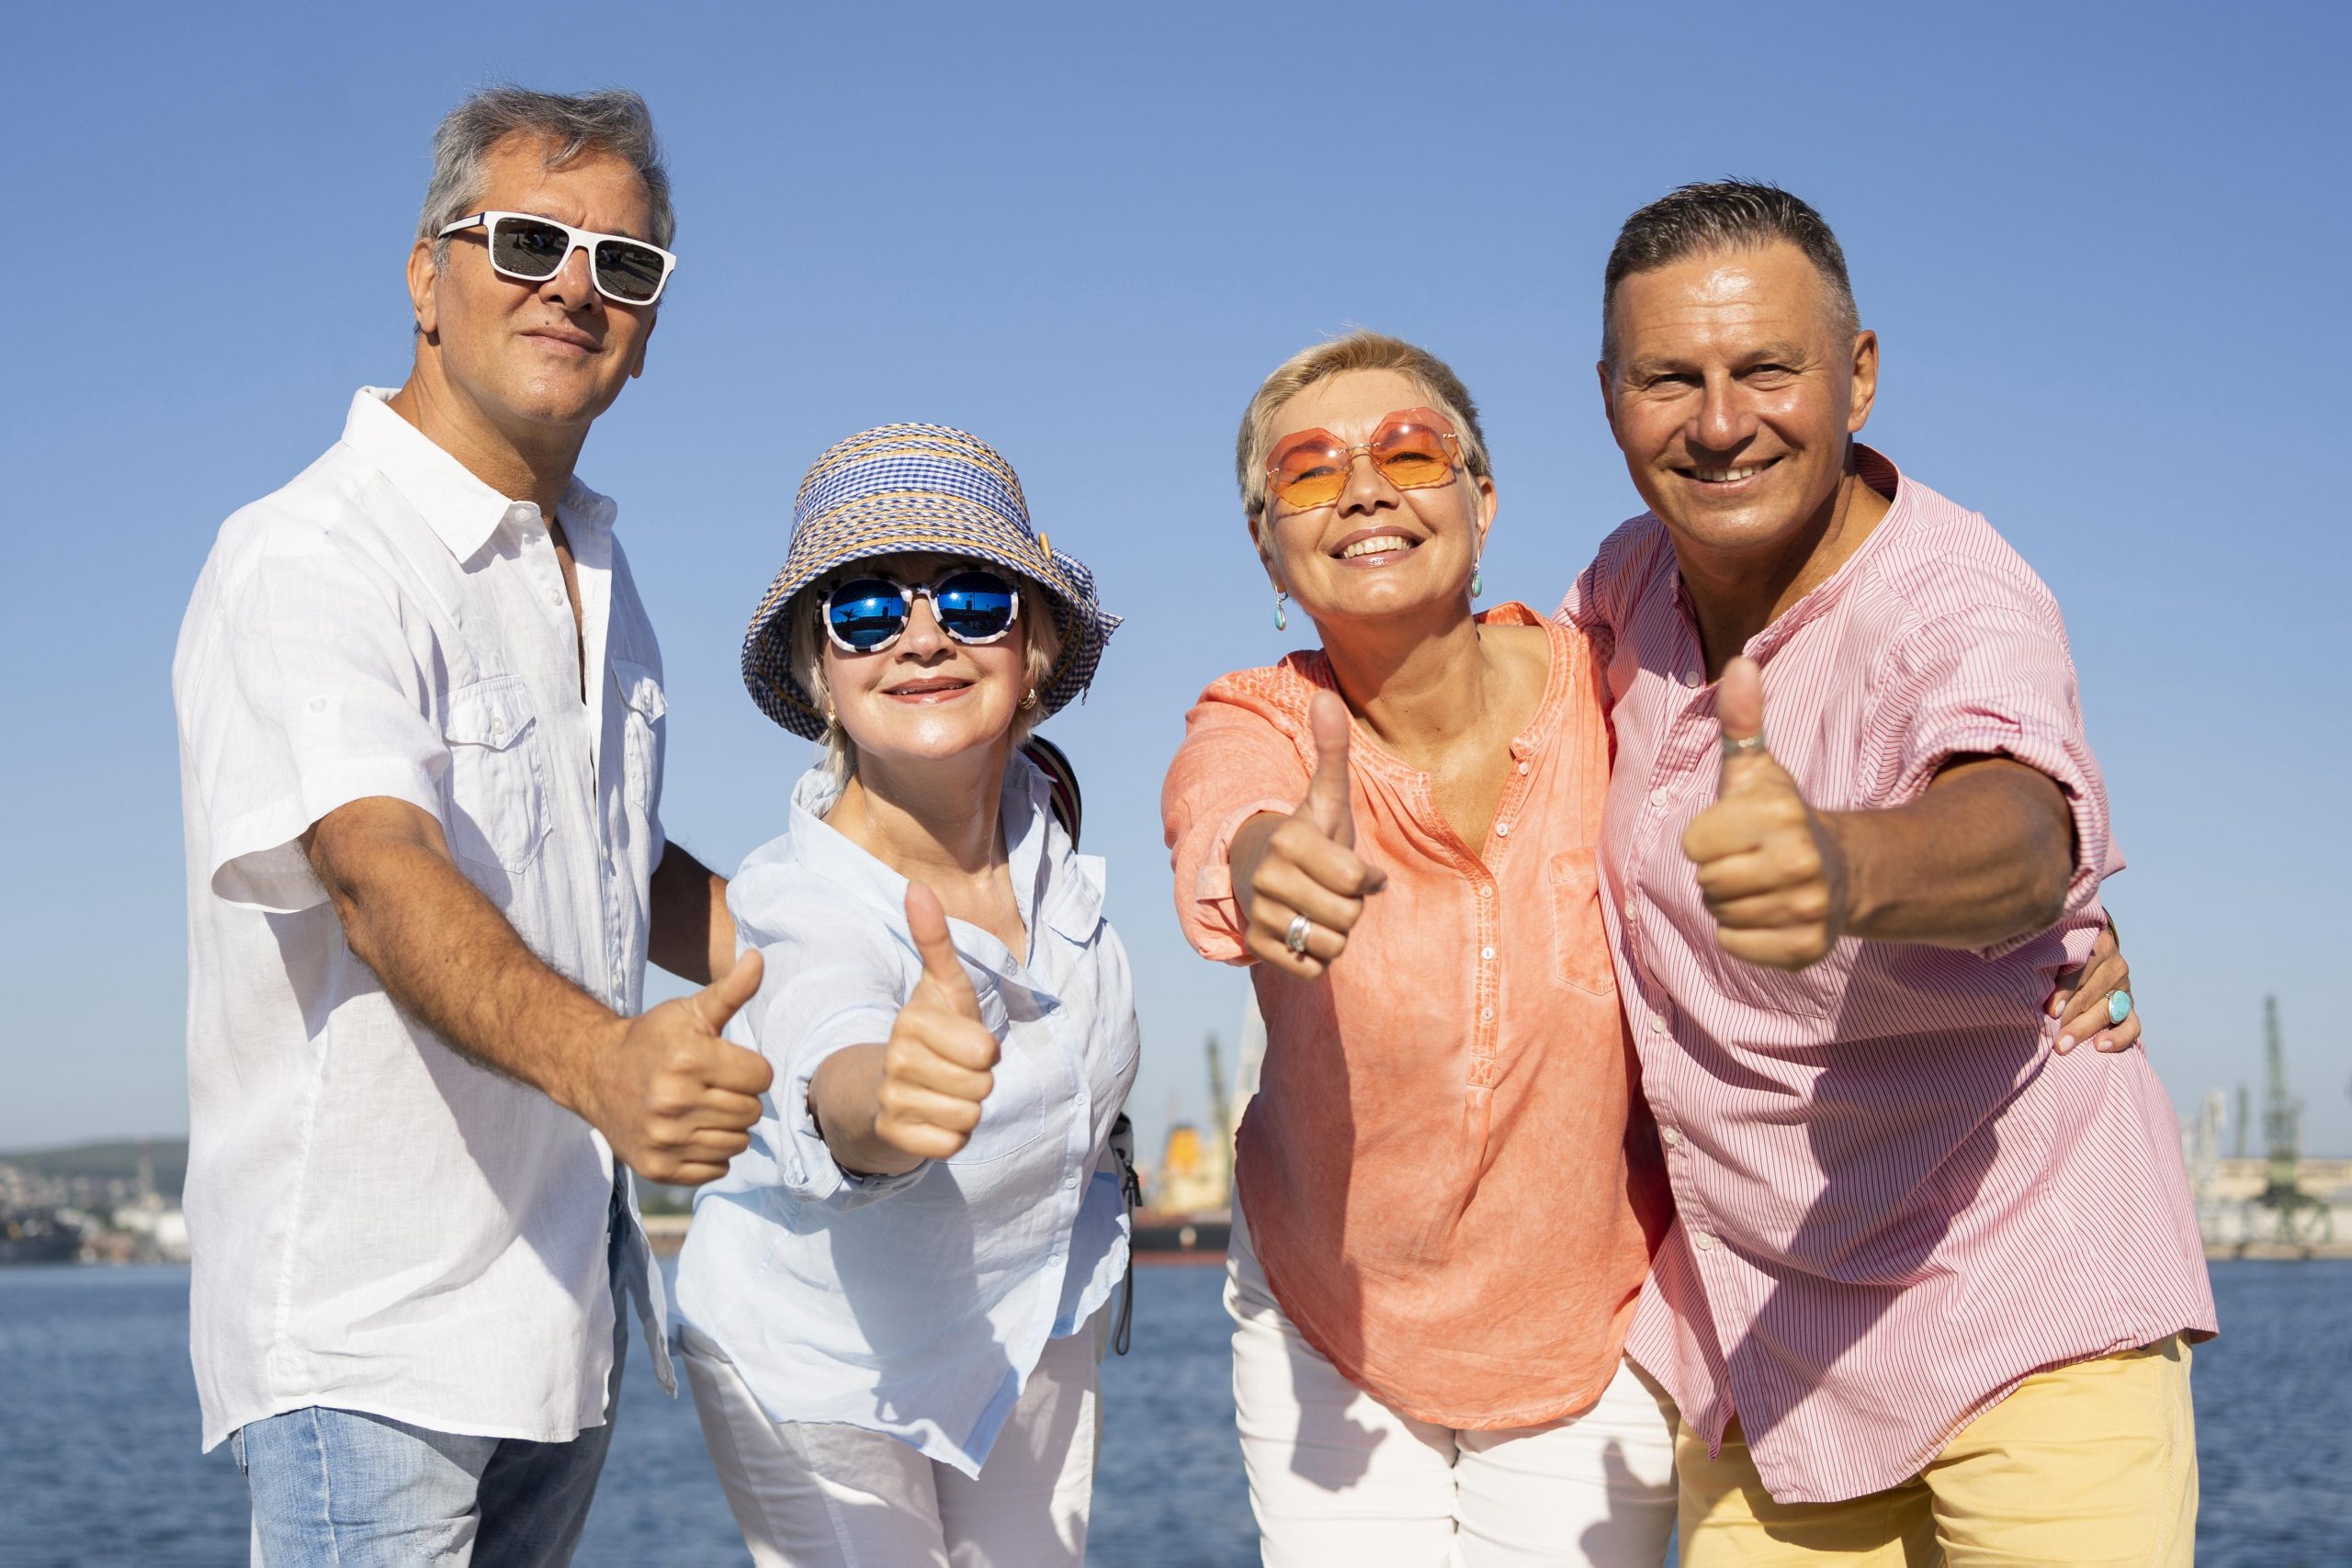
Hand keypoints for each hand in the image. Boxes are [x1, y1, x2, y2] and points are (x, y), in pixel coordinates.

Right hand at [579, 950, 774, 1185]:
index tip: (728, 1063)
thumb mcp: (689, 1010)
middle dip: (741, 1097)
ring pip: (739, 1142)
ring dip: (729, 1126)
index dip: (751, 1068)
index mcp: (689, 1059)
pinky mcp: (657, 1167)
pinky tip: (692, 1132)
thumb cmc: (652, 1039)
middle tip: (714, 1087)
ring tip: (704, 1108)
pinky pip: (717, 1169)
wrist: (595, 1073)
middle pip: (752, 1111)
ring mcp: (664, 1139)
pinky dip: (712, 1154)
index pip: (762, 1077)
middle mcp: (675, 1101)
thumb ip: (730, 991)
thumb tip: (759, 959)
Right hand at [870, 884, 1002, 1162]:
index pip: (984, 1052)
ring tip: (945, 1092)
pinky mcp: (893, 1136)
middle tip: (955, 1070)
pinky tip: (935, 1118)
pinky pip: (952, 1145)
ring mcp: (891, 1101)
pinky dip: (953, 1136)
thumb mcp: (940, 986)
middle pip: (981, 1087)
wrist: (882, 1087)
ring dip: (967, 1108)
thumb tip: (916, 885)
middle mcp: (896, 1061)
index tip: (965, 1043)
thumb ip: (934, 939)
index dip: (985, 1052)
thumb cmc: (929, 1032)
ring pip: (969, 1116)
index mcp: (912, 1023)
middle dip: (979, 1081)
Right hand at [1232, 688, 1387, 979]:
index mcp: (1288, 841)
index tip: (1351, 866)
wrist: (1258, 872)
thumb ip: (1331, 750)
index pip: (1355, 881)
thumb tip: (1327, 696)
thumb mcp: (1325, 795)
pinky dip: (1318, 957)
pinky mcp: (1259, 950)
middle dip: (1350, 905)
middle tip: (1331, 888)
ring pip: (1333, 946)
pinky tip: (1305, 931)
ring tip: (1318, 907)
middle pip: (1348, 917)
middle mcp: (1267, 881)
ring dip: (1337, 932)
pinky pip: (1314, 970)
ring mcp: (1259, 917)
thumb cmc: (1307, 835)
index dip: (1365, 878)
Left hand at [1682, 658, 1849, 970]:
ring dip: (1731, 903)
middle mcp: (1798, 862)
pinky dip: (1744, 936)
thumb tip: (1740, 663)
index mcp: (1779, 815)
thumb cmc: (1778, 816)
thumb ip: (1742, 721)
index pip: (1693, 845)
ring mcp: (1807, 909)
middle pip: (1705, 883)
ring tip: (1762, 884)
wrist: (1841, 871)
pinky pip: (1735, 945)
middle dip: (1718, 872)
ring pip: (1720, 915)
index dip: (1706, 838)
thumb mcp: (1756, 768)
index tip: (1737, 830)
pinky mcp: (1806, 950)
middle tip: (1751, 860)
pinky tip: (1770, 913)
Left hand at [2048, 916, 2139, 1053]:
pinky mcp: (2129, 1008)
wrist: (2086, 959)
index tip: (2050, 1010)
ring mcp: (2124, 988)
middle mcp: (2114, 966)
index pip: (2081, 969)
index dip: (2064, 990)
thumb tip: (2028, 991)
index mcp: (2097, 945)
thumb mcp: (2056, 954)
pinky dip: (2118, 1037)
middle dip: (2068, 1016)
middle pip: (2090, 994)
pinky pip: (2131, 1026)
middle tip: (2051, 1036)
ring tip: (2063, 1045)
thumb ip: (2047, 964)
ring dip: (2083, 1029)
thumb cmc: (2059, 957)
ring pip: (2106, 1011)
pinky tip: (2100, 1046)